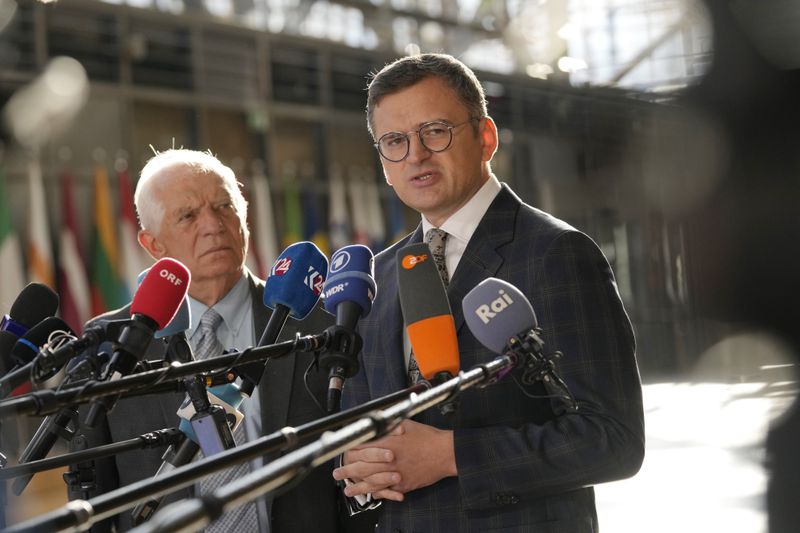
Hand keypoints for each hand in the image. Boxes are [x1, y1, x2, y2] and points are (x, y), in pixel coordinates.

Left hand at [333, 420, 455, 499]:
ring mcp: (396, 473)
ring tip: (348, 489)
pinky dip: (377, 492)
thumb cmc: (428, 437)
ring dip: (358, 486)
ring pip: (372, 481)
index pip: (363, 448)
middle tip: (337, 473)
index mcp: (388, 443)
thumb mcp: (406, 423)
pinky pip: (387, 490)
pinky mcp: (404, 484)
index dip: (351, 450)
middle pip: (363, 466)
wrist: (446, 452)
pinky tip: (369, 494)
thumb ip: (390, 424)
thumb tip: (379, 421)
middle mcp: (389, 459)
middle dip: (348, 470)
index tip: (343, 453)